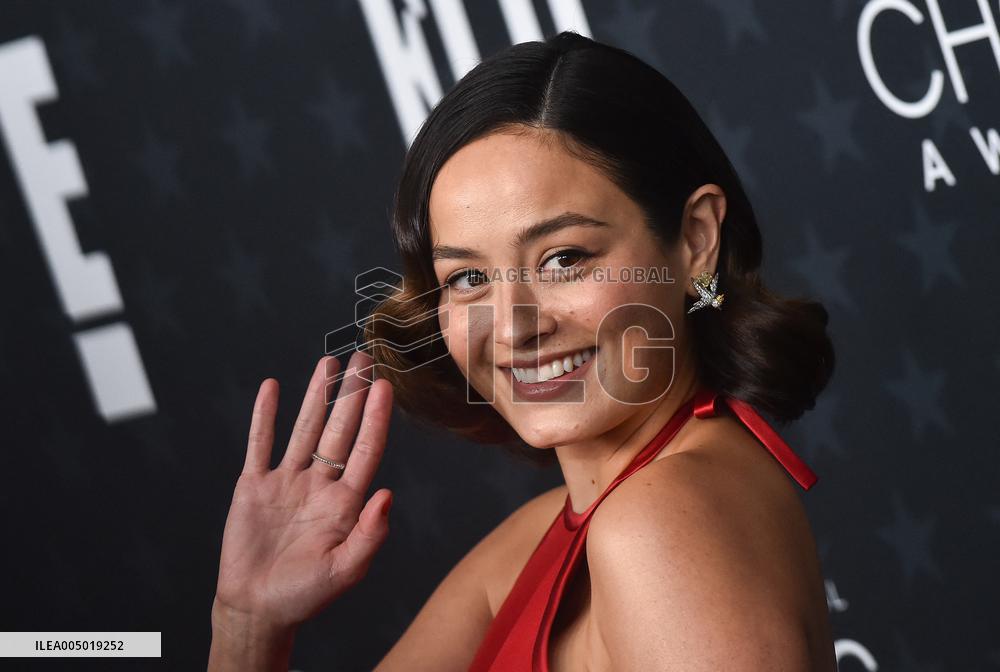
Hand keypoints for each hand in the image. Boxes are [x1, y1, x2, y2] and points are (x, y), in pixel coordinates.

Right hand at [214, 351, 393, 630]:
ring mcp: (287, 482)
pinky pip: (260, 444)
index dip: (376, 418)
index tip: (385, 386)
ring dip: (315, 396)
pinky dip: (264, 416)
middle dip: (350, 394)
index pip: (365, 449)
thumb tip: (387, 495)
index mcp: (345, 503)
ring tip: (328, 363)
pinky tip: (272, 388)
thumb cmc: (304, 595)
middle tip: (361, 357)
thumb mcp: (345, 571)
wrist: (256, 608)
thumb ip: (369, 535)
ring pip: (304, 429)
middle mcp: (319, 485)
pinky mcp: (255, 486)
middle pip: (338, 429)